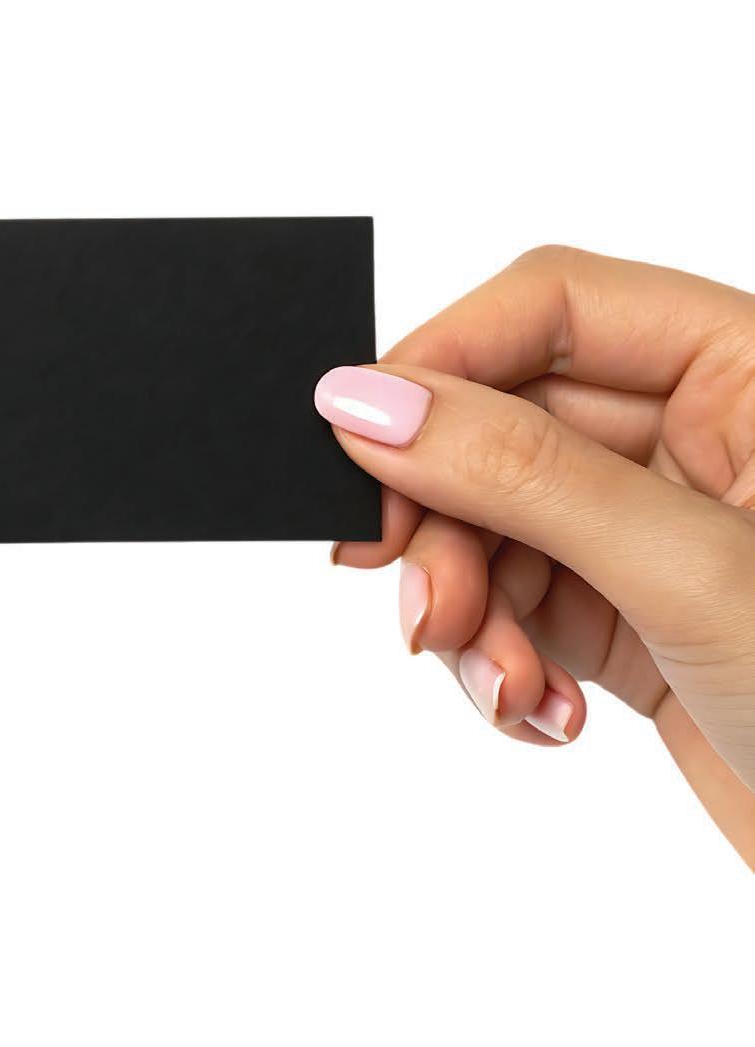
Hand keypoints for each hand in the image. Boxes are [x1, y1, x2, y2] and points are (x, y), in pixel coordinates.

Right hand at [318, 246, 754, 865]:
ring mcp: (650, 530)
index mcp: (745, 370)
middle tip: (414, 595)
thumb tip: (373, 404)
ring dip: (466, 610)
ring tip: (501, 682)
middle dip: (445, 521)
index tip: (356, 436)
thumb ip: (522, 474)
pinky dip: (496, 660)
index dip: (441, 361)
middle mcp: (696, 437)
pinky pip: (509, 606)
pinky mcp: (623, 614)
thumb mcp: (690, 571)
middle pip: (498, 429)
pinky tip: (539, 713)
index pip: (551, 307)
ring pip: (489, 527)